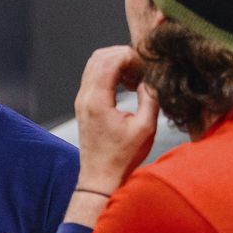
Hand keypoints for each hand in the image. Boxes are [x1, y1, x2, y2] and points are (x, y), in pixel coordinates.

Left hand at [74, 46, 158, 193]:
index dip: (129, 56)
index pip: (109, 60)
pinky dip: (110, 73)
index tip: (145, 65)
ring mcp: (81, 101)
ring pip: (94, 65)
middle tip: (141, 68)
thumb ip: (149, 98)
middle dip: (122, 55)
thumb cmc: (122, 158)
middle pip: (98, 57)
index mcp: (97, 101)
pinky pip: (94, 77)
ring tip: (136, 76)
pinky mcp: (84, 106)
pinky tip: (127, 85)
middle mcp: (84, 98)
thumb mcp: (145, 128)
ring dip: (116, 63)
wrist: (100, 178)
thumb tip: (150, 79)